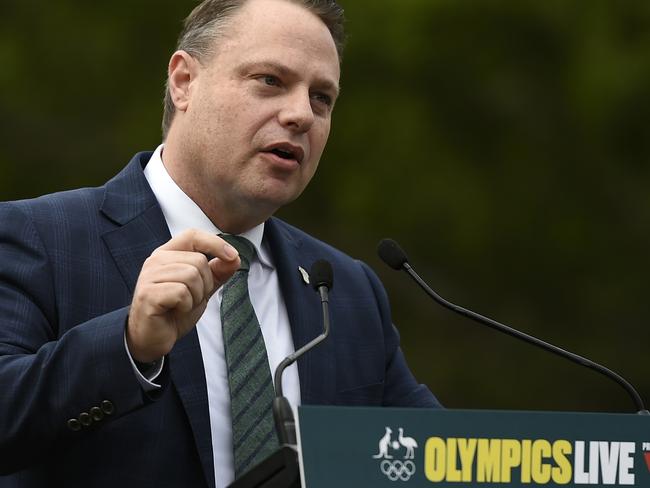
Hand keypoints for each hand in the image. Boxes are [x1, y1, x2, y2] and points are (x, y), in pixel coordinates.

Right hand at [126, 229, 239, 362]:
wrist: (152, 338)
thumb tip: (235, 258)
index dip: (215, 243)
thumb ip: (217, 273)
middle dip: (205, 284)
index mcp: (168, 254)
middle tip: (191, 299)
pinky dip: (186, 305)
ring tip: (182, 305)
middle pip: (198, 260)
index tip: (232, 257)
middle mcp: (156, 260)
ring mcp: (149, 276)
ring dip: (195, 296)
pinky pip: (181, 292)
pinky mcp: (148, 294)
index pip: (192, 235)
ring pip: (191, 276)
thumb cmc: (175, 311)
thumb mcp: (202, 289)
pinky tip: (175, 311)